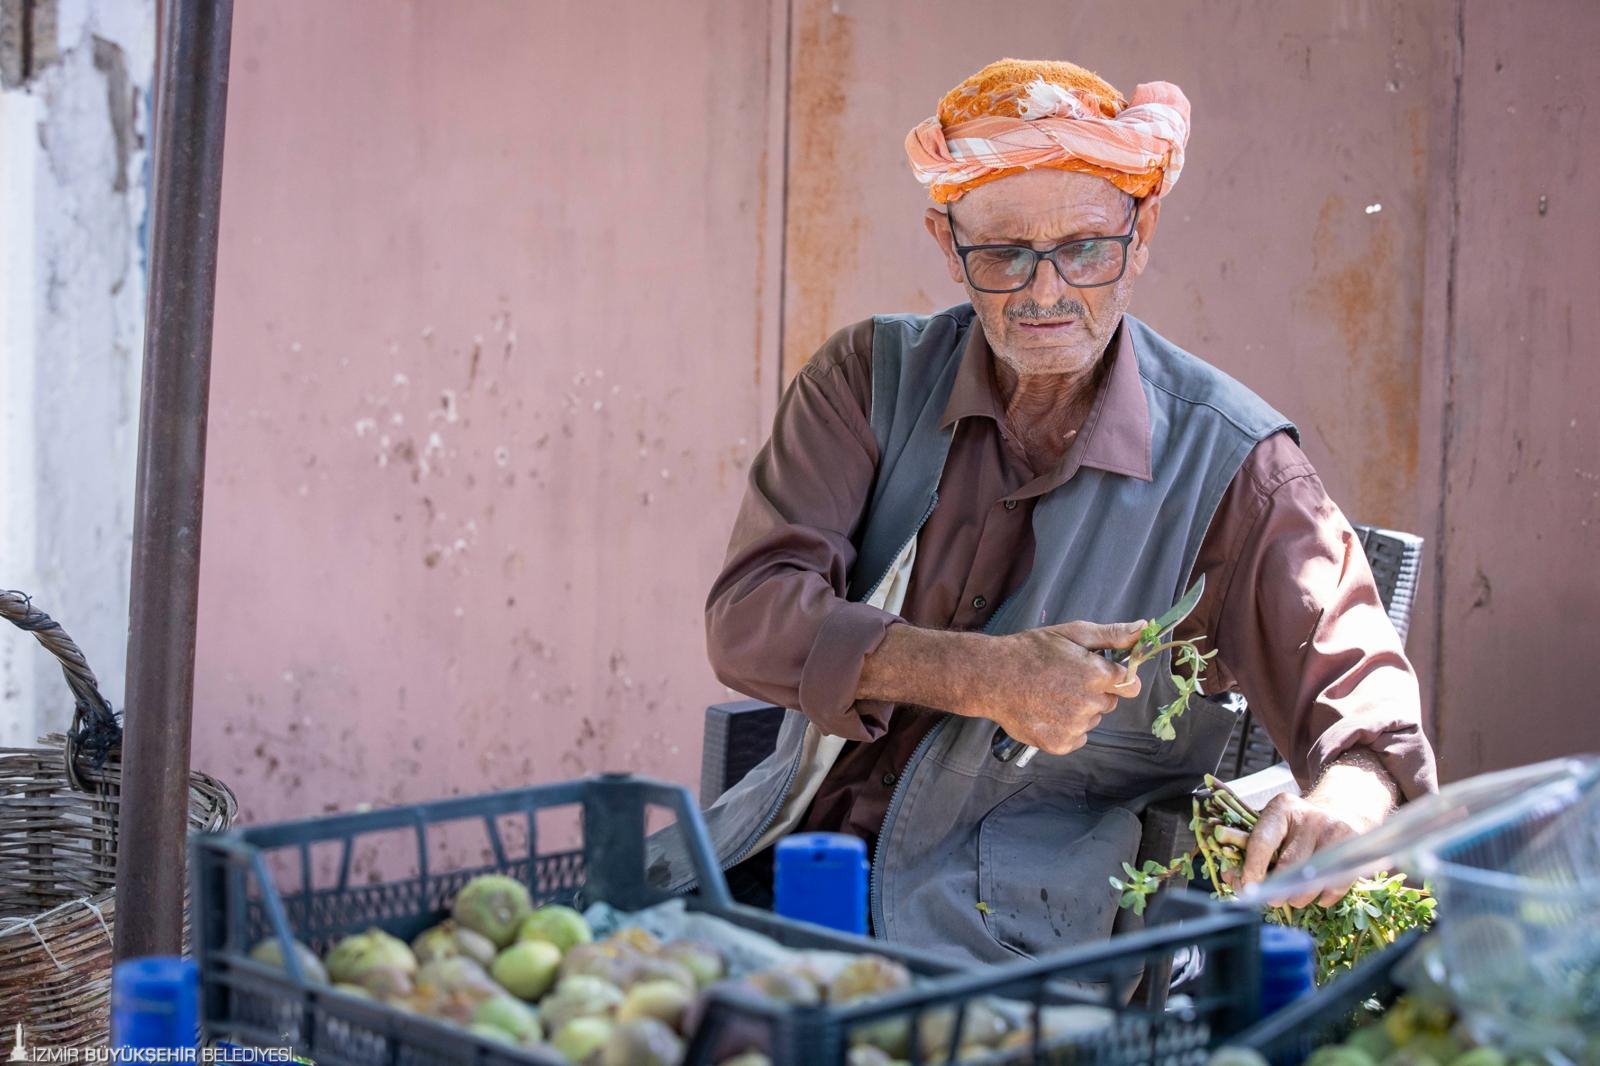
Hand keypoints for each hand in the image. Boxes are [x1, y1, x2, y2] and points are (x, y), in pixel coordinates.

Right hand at [963, 620, 1145, 754]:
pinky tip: (1046, 712)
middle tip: (1065, 679)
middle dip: (1094, 692)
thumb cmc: (1031, 651)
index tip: (1098, 671)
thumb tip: (1144, 628)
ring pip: (1092, 720)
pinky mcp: (1060, 744)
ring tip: (1051, 695)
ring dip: (1079, 711)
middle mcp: (1089, 704)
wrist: (991, 677)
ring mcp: (1074, 727)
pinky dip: (1066, 728)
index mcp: (1096, 674)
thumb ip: (1111, 634)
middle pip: (1109, 702)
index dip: (1114, 675)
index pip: (1129, 682)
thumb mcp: (1072, 633)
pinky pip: (1077, 737)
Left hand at [1230, 793, 1378, 906]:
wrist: (1343, 808)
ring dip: (1300, 897)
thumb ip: (1249, 849)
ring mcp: (1334, 831)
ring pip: (1314, 878)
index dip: (1253, 868)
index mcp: (1282, 808)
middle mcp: (1309, 817)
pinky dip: (1325, 897)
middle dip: (1277, 889)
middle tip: (1272, 900)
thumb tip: (1232, 878)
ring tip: (1294, 899)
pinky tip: (1318, 896)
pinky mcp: (1354, 847)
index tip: (1247, 887)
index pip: (1262, 841)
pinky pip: (1337, 883)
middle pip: (1289, 864)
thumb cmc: (1298, 824)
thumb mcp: (1273, 825)